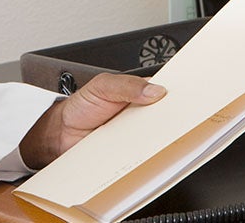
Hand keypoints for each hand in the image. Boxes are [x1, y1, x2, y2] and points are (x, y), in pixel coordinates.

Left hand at [19, 73, 165, 168]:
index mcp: (140, 94)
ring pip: (158, 142)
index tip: (182, 102)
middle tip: (168, 123)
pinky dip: (145, 159)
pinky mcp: (130, 155)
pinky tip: (143, 156)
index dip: (175, 98)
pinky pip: (143, 158)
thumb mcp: (102, 86)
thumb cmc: (82, 106)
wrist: (62, 133)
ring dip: (160, 143)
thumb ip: (126, 85)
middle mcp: (142, 116)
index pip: (164, 95)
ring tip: (155, 140)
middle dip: (172, 123)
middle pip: (166, 121)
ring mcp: (138, 137)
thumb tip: (154, 90)